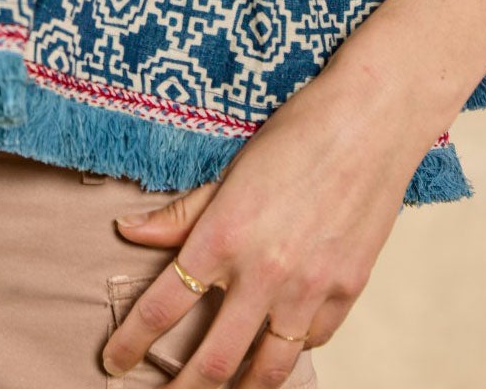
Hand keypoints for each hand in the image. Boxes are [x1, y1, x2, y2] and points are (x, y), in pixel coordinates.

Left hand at [98, 59, 442, 384]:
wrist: (370, 121)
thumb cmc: (298, 133)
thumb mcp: (231, 168)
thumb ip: (183, 212)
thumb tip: (128, 231)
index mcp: (223, 236)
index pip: (161, 307)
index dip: (131, 343)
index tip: (114, 360)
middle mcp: (263, 272)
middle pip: (213, 360)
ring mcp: (309, 288)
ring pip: (268, 369)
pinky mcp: (347, 291)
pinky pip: (312, 341)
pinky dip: (291, 348)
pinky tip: (279, 346)